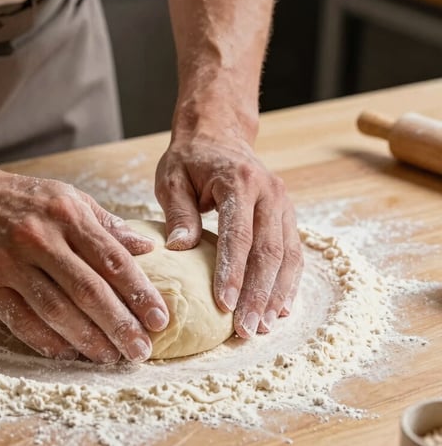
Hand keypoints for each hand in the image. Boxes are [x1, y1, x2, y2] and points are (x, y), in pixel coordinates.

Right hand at [0, 168, 169, 362]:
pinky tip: (69, 353)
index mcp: (66, 214)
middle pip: (88, 290)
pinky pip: (21, 321)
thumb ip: (106, 225)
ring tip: (111, 357)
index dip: (140, 293)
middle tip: (141, 350)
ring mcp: (9, 262)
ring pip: (56, 310)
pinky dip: (47, 341)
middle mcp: (40, 238)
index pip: (112, 259)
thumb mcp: (67, 198)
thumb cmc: (22, 199)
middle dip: (120, 324)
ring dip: (88, 339)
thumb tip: (147, 249)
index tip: (160, 319)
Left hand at [155, 109, 302, 337]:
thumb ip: (178, 213)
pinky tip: (279, 309)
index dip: (233, 272)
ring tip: (262, 327)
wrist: (219, 134)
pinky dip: (287, 283)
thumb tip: (178, 248)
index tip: (223, 305)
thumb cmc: (190, 159)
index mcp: (239, 182)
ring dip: (276, 294)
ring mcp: (283, 205)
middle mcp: (269, 193)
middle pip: (269, 251)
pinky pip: (293, 253)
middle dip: (258, 294)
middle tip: (246, 329)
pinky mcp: (286, 216)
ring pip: (287, 256)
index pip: (239, 234)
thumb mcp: (172, 178)